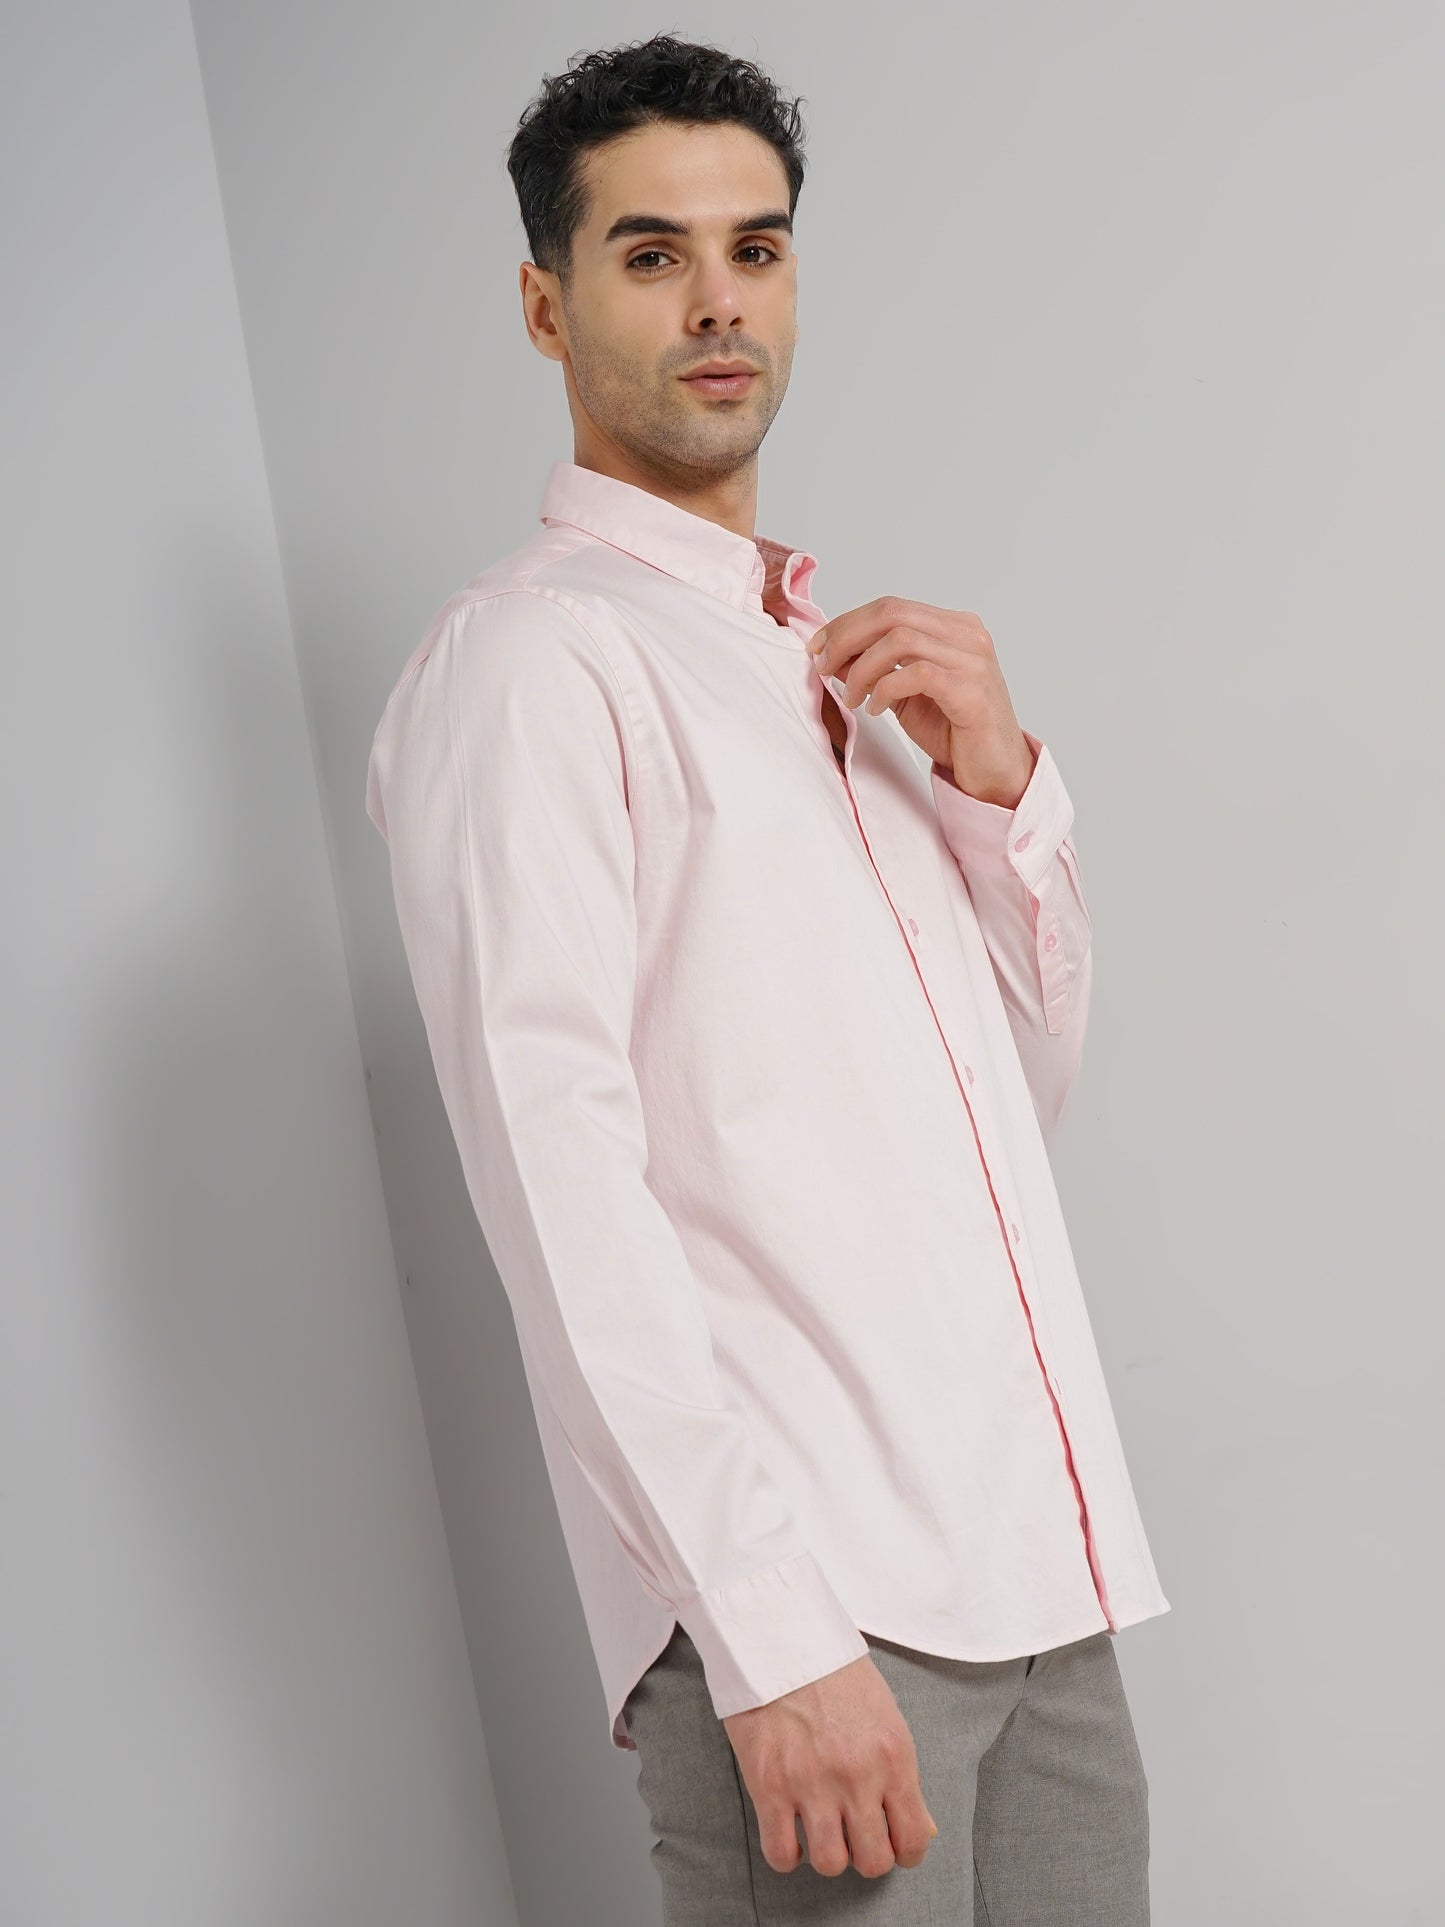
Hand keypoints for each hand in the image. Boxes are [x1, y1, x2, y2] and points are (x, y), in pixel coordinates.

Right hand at [721, 1653, 938, 1877]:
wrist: (781, 1636)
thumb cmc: (835, 1672)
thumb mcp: (886, 1715)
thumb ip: (902, 1775)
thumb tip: (922, 1828)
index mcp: (893, 1756)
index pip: (915, 1838)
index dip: (906, 1852)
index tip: (892, 1844)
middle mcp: (857, 1776)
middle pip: (873, 1861)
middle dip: (866, 1856)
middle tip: (855, 1836)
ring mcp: (811, 1784)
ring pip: (830, 1864)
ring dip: (828, 1855)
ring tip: (822, 1831)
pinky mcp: (769, 1785)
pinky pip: (781, 1853)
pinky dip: (788, 1855)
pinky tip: (791, 1833)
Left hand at [808, 596, 1037, 808]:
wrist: (994, 771)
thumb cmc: (953, 731)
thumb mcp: (903, 694)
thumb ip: (874, 668)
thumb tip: (831, 653)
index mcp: (953, 627)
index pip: (890, 607)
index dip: (846, 624)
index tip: (817, 648)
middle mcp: (966, 635)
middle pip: (891, 613)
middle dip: (846, 638)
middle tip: (823, 667)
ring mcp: (972, 660)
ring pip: (900, 639)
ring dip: (862, 668)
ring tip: (852, 698)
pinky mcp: (971, 690)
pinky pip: (916, 674)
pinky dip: (885, 689)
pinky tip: (876, 709)